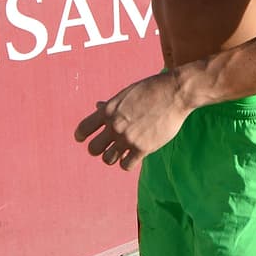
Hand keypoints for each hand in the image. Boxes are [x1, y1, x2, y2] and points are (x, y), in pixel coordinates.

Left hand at [74, 71, 190, 169]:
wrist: (174, 93)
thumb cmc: (151, 90)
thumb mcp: (125, 94)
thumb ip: (110, 104)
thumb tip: (97, 106)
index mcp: (107, 110)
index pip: (83, 129)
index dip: (81, 136)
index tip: (83, 139)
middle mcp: (114, 126)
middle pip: (93, 149)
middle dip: (98, 149)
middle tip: (107, 147)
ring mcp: (128, 138)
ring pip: (108, 159)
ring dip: (113, 157)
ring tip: (121, 152)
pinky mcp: (142, 148)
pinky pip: (126, 165)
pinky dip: (127, 163)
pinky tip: (133, 157)